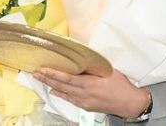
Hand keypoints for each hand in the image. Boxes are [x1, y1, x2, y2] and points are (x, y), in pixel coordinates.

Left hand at [33, 68, 149, 118]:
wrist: (129, 103)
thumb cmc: (121, 84)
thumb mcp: (107, 71)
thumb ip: (93, 67)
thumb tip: (80, 59)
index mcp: (90, 83)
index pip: (67, 78)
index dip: (54, 74)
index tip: (43, 69)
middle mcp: (85, 94)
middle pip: (62, 86)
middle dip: (47, 79)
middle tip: (36, 73)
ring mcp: (85, 102)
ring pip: (64, 93)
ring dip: (51, 86)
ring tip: (41, 79)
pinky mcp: (86, 107)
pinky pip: (70, 100)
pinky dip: (61, 94)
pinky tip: (54, 91)